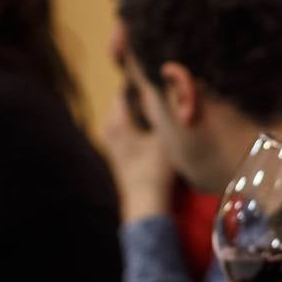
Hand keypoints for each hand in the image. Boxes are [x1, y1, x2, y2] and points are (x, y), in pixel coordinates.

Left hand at [101, 91, 173, 221]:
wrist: (146, 202)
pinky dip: (140, 125)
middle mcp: (108, 126)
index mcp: (117, 119)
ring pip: (128, 115)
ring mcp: (110, 140)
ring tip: (163, 111)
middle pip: (126, 101)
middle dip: (143, 96)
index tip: (160, 79)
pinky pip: (128, 128)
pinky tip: (156, 129)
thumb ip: (166, 109)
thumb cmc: (156, 168)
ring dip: (143, 112)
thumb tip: (173, 87)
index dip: (143, 82)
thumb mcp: (166, 135)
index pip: (127, 88)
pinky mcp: (117, 152)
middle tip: (165, 95)